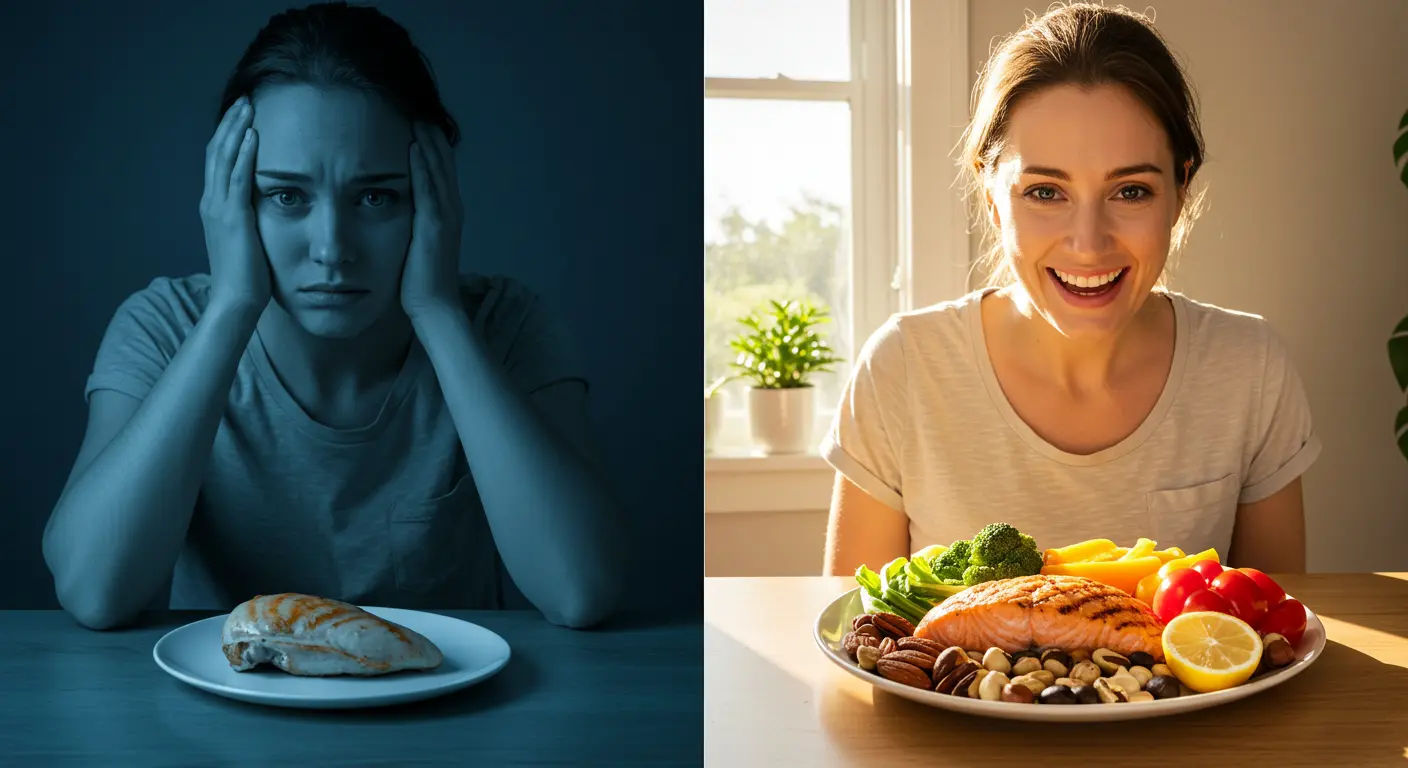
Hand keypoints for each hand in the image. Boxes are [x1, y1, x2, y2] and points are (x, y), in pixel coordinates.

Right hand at [200, 96, 271, 314]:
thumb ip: (250, 221)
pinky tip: (254, 135)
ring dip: (237, 130)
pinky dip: (244, 154)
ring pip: (224, 158)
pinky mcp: (233, 218)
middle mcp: (212, 203)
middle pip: (217, 151)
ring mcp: (219, 209)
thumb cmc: (248, 278)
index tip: (243, 115)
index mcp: (215, 207)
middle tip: (245, 99)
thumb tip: (266, 210)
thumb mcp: (248, 241)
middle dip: (231, 123)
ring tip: (249, 107)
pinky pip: (237, 178)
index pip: (219, 162)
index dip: (229, 136)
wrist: (235, 301)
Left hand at [401, 122, 464, 316]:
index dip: (434, 151)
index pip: (442, 175)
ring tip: (418, 120)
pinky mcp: (433, 226)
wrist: (434, 306)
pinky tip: (414, 147)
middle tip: (420, 113)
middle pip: (444, 166)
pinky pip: (428, 188)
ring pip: (438, 172)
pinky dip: (422, 166)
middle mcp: (452, 212)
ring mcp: (445, 218)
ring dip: (429, 145)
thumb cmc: (422, 282)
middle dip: (433, 140)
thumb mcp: (419, 247)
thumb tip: (399, 213)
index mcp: (448, 216)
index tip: (420, 128)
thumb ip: (415, 226)